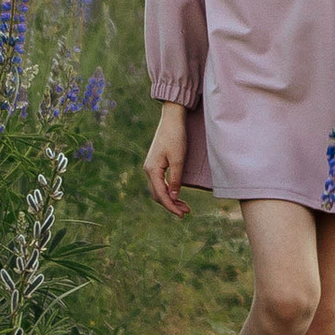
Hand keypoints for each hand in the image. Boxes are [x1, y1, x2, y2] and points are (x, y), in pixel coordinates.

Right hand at [143, 101, 188, 215]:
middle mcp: (148, 170)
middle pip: (157, 195)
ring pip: (158, 190)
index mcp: (152, 170)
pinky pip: (159, 183)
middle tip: (186, 212)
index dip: (171, 206)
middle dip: (171, 205)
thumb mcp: (179, 159)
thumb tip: (173, 197)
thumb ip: (175, 179)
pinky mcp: (155, 165)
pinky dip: (168, 191)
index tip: (182, 214)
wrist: (171, 120)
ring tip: (184, 206)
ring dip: (170, 199)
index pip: (161, 195)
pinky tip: (176, 195)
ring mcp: (151, 167)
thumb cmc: (176, 137)